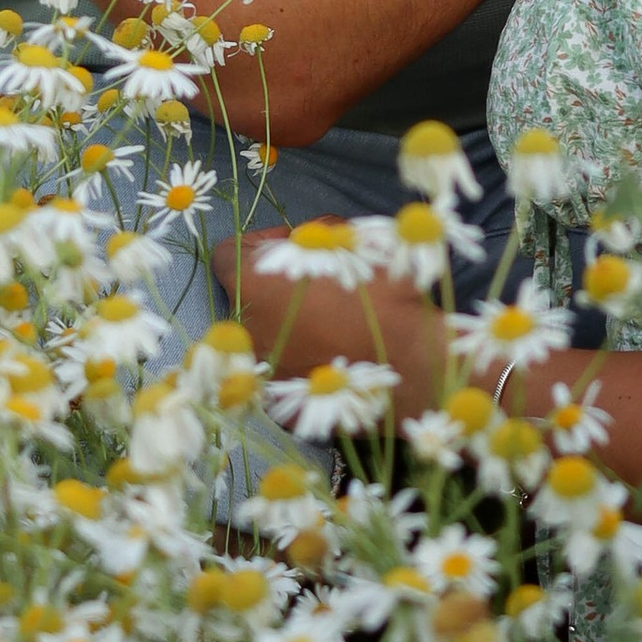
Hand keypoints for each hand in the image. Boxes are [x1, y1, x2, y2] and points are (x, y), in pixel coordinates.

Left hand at [214, 234, 451, 402]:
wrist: (412, 364)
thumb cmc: (382, 296)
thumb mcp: (352, 242)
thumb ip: (316, 235)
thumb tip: (306, 239)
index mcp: (254, 285)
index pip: (229, 254)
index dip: (262, 244)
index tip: (296, 247)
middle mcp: (247, 330)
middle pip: (248, 297)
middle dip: (278, 286)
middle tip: (320, 286)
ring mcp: (263, 372)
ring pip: (266, 338)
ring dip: (291, 326)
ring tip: (333, 325)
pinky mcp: (284, 406)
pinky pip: (286, 374)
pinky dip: (305, 363)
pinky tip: (337, 355)